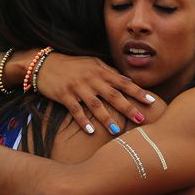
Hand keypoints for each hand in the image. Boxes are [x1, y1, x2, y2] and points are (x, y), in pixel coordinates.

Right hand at [36, 53, 155, 134]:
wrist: (43, 63)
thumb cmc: (71, 64)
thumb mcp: (92, 63)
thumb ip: (109, 72)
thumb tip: (128, 82)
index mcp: (100, 71)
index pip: (123, 82)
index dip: (137, 92)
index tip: (150, 101)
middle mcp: (91, 78)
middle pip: (113, 94)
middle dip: (128, 107)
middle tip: (141, 119)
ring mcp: (77, 87)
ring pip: (95, 104)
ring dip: (107, 118)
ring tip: (117, 131)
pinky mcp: (64, 95)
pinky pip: (75, 110)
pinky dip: (83, 121)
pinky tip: (91, 131)